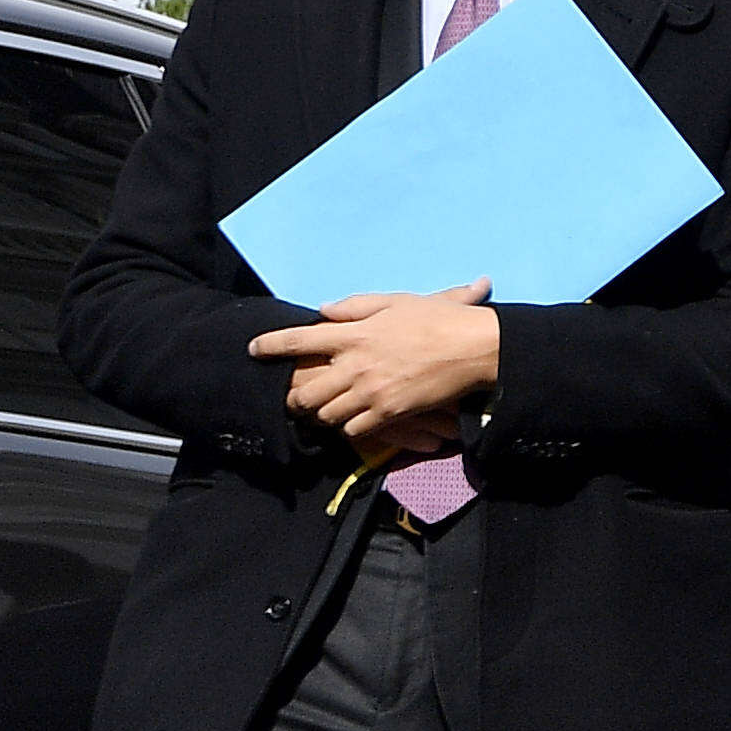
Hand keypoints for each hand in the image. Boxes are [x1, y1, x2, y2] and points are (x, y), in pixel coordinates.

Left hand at [251, 282, 496, 450]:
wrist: (476, 348)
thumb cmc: (440, 319)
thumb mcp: (397, 301)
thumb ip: (356, 306)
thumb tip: (324, 310)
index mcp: (355, 333)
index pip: (298, 339)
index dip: (270, 345)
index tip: (254, 350)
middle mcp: (356, 364)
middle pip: (305, 391)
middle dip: (295, 397)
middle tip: (295, 397)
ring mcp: (371, 392)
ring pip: (326, 414)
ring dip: (323, 413)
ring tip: (326, 411)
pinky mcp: (389, 412)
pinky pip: (354, 430)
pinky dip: (350, 427)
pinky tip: (356, 420)